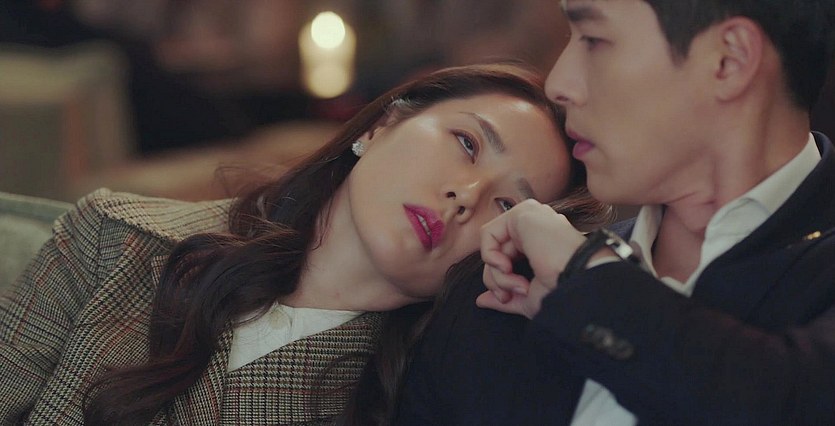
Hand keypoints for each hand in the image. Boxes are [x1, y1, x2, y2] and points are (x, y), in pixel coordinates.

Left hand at [475, 199, 585, 318]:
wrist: (581, 278)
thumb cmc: (565, 287)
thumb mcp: (529, 296)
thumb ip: (505, 293)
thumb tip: (481, 300)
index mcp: (540, 241)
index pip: (506, 258)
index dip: (501, 282)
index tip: (509, 299)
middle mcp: (535, 226)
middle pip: (497, 252)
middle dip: (497, 280)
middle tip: (509, 296)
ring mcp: (530, 216)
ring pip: (493, 246)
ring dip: (498, 274)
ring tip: (518, 285)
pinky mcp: (522, 213)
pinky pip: (488, 234)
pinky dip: (491, 256)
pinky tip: (507, 267)